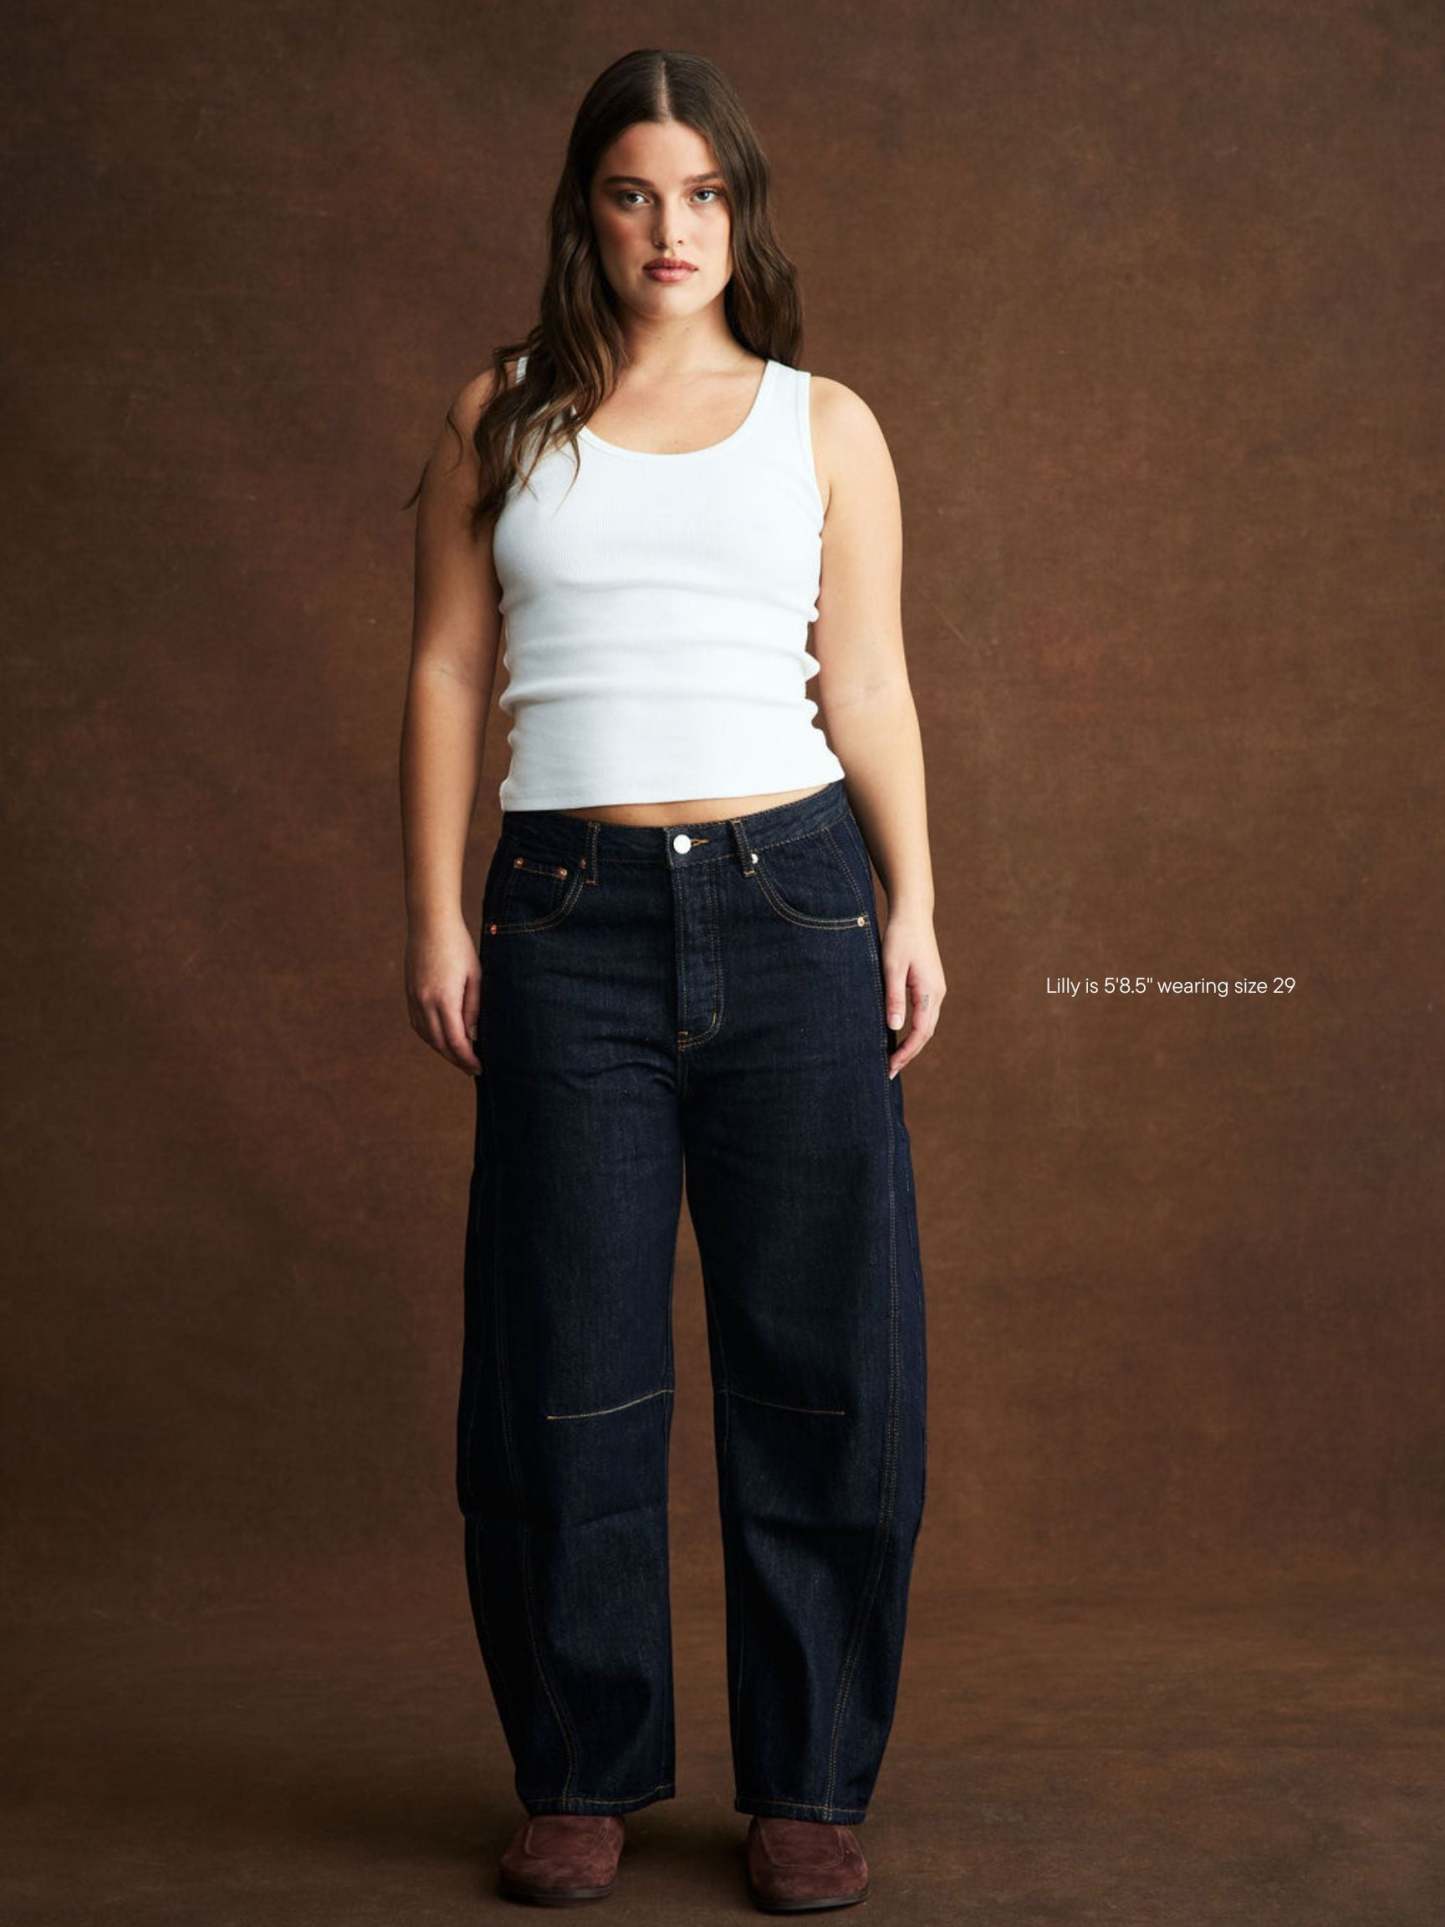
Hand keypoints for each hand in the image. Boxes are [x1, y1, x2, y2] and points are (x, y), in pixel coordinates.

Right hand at [406, 914, 482, 1075]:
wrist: (430, 923)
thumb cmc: (459, 947)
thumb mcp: (476, 977)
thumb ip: (473, 1008)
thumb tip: (473, 1036)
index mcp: (444, 999)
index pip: (456, 1042)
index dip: (468, 1058)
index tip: (479, 1067)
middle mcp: (424, 1003)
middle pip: (440, 1044)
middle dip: (456, 1059)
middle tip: (472, 1068)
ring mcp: (414, 998)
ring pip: (426, 1036)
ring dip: (442, 1050)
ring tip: (459, 1057)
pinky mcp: (409, 993)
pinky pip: (417, 1024)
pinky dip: (430, 1036)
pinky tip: (441, 1039)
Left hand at [880, 909, 944, 1077]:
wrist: (913, 913)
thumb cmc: (899, 937)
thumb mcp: (891, 968)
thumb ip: (894, 998)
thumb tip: (894, 1028)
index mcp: (930, 991)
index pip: (920, 1032)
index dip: (906, 1053)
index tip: (890, 1067)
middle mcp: (937, 993)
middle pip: (926, 1033)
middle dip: (909, 1053)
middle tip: (889, 1070)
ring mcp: (935, 988)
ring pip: (926, 1024)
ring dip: (912, 1043)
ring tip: (893, 1058)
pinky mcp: (930, 983)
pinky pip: (924, 1014)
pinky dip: (914, 1029)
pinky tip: (900, 1034)